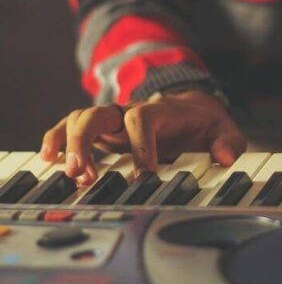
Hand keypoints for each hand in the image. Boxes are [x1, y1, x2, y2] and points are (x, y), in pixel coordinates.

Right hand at [40, 90, 245, 185]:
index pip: (144, 118)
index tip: (144, 176)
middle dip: (86, 141)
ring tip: (71, 174)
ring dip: (70, 144)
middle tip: (84, 174)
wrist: (193, 108)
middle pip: (100, 114)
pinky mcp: (105, 130)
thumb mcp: (224, 129)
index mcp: (162, 111)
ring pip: (81, 119)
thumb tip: (225, 158)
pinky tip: (50, 159)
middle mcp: (132, 111)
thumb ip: (229, 142)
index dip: (141, 144)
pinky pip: (74, 128)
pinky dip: (59, 140)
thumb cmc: (205, 122)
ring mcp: (116, 120)